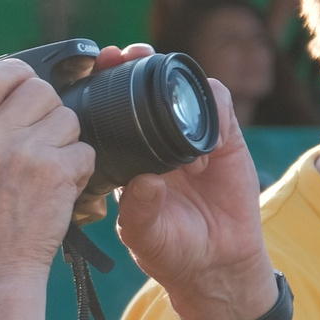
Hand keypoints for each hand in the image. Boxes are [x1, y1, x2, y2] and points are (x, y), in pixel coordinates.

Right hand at [0, 55, 95, 292]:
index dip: (14, 74)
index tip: (22, 88)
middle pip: (39, 91)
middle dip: (47, 112)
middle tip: (41, 141)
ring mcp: (25, 154)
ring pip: (68, 119)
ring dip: (65, 143)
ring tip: (49, 173)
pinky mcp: (56, 175)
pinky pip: (84, 152)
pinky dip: (79, 171)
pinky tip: (61, 193)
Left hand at [111, 58, 277, 319]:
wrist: (213, 264)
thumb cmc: (168, 248)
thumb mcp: (142, 233)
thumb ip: (139, 209)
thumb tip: (143, 180)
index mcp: (125, 155)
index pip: (111, 110)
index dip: (102, 87)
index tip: (92, 70)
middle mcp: (155, 141)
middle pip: (146, 88)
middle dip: (135, 66)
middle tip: (124, 56)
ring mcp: (191, 138)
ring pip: (184, 91)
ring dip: (174, 79)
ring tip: (160, 79)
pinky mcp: (227, 142)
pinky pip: (221, 109)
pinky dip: (213, 112)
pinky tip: (204, 144)